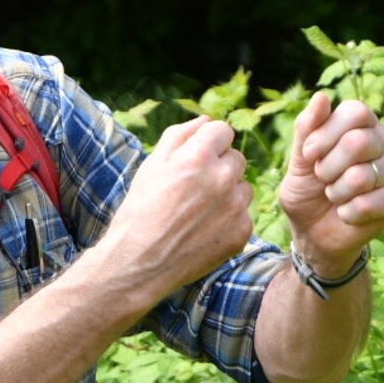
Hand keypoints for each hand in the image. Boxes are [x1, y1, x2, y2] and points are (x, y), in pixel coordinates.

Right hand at [99, 115, 254, 296]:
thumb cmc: (140, 210)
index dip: (208, 144)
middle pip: (236, 159)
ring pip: (243, 187)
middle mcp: (222, 178)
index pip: (223, 131)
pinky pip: (243, 216)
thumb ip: (180, 135)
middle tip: (193, 190)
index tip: (195, 160)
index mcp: (198, 155)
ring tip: (197, 212)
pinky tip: (204, 231)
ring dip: (228, 194)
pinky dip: (228, 221)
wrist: (140, 262)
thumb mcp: (152, 165)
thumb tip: (206, 120)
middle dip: (219, 168)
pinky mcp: (242, 232)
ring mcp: (236, 207)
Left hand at [277, 92, 383, 273]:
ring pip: (360, 177)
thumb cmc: (308, 190)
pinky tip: (348, 213)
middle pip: (358, 142)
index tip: (309, 155)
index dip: (326, 134)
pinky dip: (348, 213)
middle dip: (327, 167)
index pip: (355, 112)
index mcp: (361, 124)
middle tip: (324, 178)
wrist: (313, 232)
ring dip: (337, 193)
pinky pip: (369, 204)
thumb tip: (321, 97)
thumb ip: (307, 129)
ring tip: (336, 196)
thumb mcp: (299, 159)